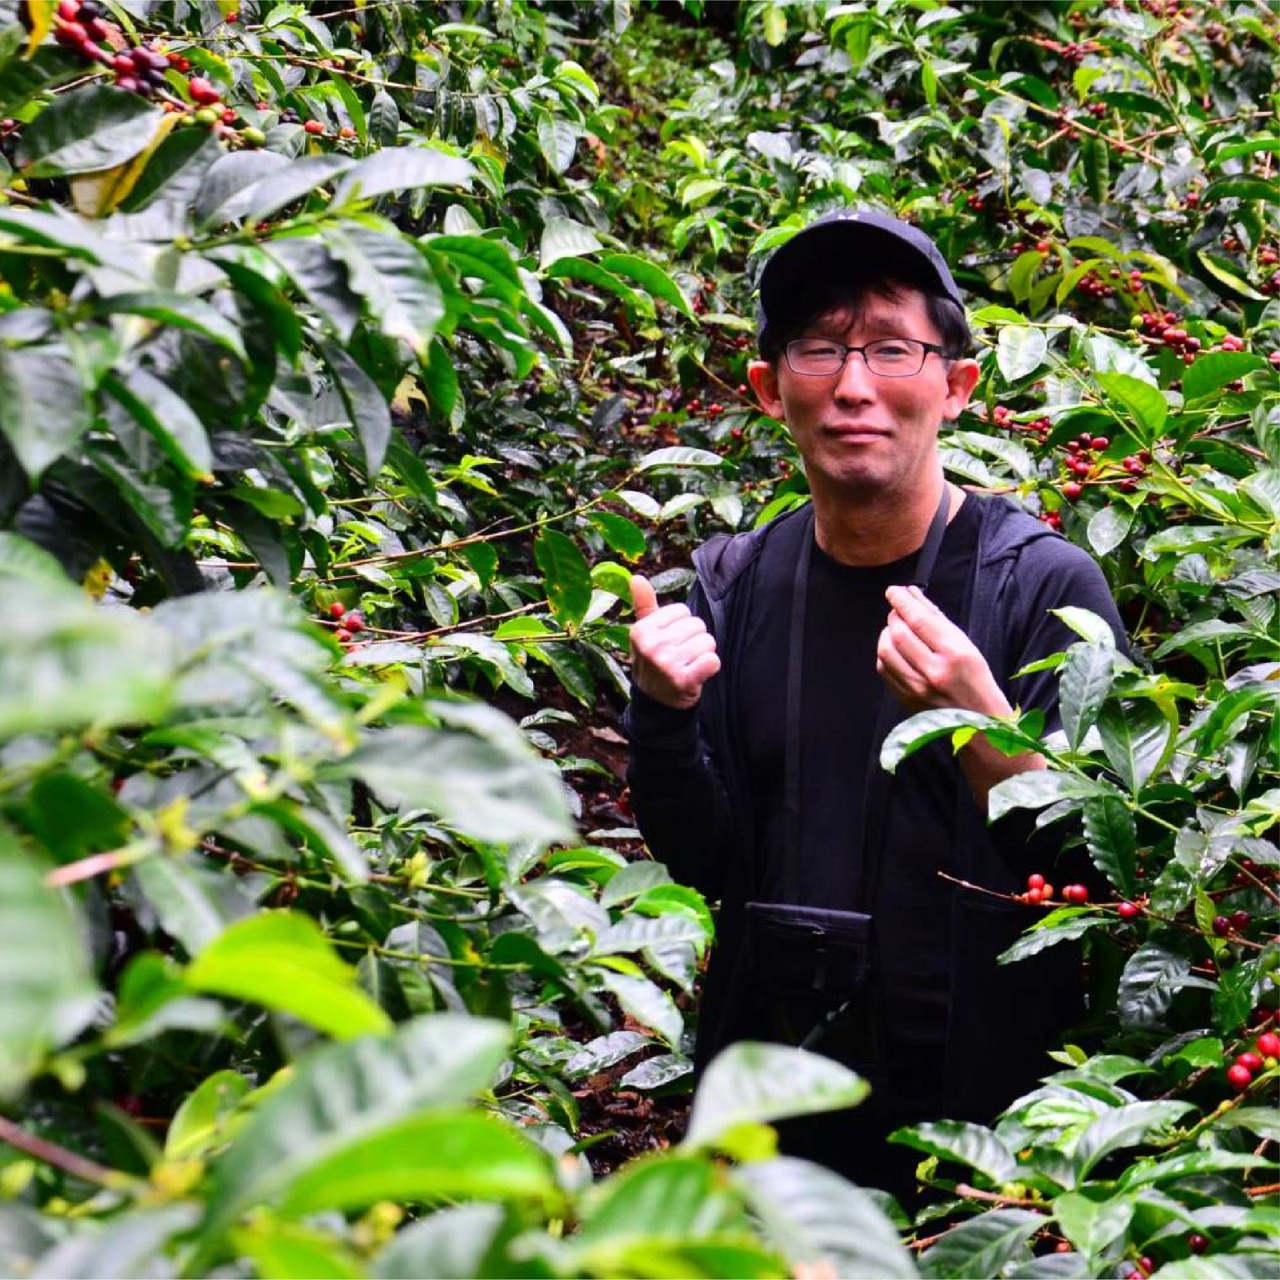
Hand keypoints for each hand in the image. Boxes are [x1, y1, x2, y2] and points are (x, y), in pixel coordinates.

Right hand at [629, 574, 720, 709]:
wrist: (656, 702)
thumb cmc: (653, 660)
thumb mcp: (644, 633)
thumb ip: (644, 604)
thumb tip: (636, 577)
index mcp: (641, 631)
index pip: (682, 610)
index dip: (681, 625)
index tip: (670, 641)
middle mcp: (652, 646)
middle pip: (697, 625)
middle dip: (694, 639)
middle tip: (681, 656)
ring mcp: (667, 664)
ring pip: (708, 642)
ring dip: (703, 654)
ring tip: (688, 664)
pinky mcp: (684, 680)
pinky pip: (713, 661)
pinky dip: (710, 667)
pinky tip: (697, 674)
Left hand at [877, 584, 1010, 716]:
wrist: (979, 721)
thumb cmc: (976, 679)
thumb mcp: (966, 645)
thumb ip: (937, 619)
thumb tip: (912, 594)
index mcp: (955, 654)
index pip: (919, 620)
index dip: (902, 601)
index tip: (894, 591)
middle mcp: (934, 672)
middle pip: (899, 633)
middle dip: (894, 616)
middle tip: (898, 610)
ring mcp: (917, 688)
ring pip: (886, 651)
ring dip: (886, 633)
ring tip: (896, 629)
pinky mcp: (906, 699)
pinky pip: (884, 669)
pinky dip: (885, 653)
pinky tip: (894, 649)